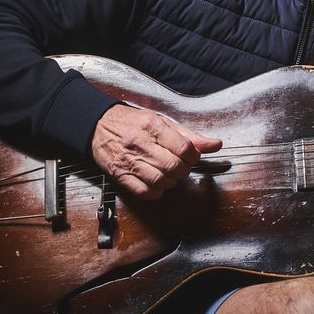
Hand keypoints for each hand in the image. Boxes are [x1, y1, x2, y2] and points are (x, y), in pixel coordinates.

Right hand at [91, 104, 221, 198]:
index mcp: (153, 126)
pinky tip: (158, 184)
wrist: (97, 125)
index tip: (191, 157)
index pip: (184, 148)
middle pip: (174, 167)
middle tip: (181, 167)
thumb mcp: (162, 121)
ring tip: (170, 174)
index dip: (194, 156)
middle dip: (184, 170)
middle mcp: (141, 143)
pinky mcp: (120, 175)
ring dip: (171, 182)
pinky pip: (144, 192)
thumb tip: (215, 144)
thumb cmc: (131, 123)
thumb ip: (190, 135)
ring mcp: (129, 161)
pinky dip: (156, 192)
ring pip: (160, 181)